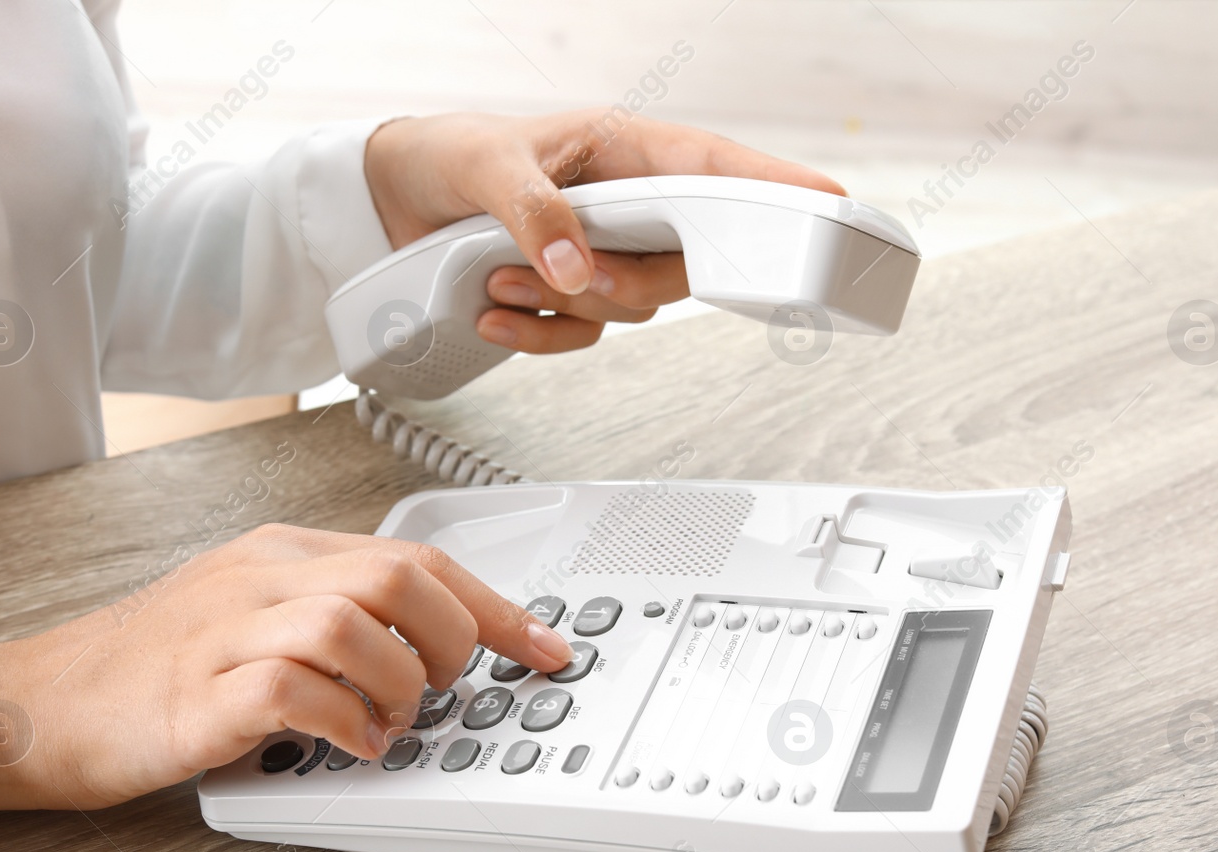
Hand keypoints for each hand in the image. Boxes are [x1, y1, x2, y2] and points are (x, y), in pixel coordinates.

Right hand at [0, 525, 571, 810]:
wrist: (41, 701)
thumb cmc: (154, 667)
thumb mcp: (253, 616)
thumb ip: (336, 619)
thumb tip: (432, 649)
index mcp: (283, 555)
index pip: (414, 557)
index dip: (496, 606)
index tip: (547, 647)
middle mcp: (261, 579)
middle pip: (394, 573)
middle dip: (450, 637)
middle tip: (444, 687)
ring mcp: (226, 632)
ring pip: (350, 620)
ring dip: (396, 682)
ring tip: (391, 722)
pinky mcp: (198, 694)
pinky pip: (291, 689)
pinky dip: (342, 721)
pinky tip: (350, 744)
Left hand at [363, 109, 845, 353]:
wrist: (387, 201)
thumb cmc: (446, 154)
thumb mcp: (487, 167)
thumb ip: (536, 214)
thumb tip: (577, 269)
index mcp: (626, 150)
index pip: (718, 169)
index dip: (778, 188)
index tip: (830, 206)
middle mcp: (628, 204)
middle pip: (682, 263)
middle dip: (627, 280)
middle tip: (569, 276)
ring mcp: (604, 254)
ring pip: (632, 307)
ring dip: (566, 307)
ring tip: (500, 279)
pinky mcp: (571, 296)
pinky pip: (583, 336)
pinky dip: (540, 336)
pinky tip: (496, 313)